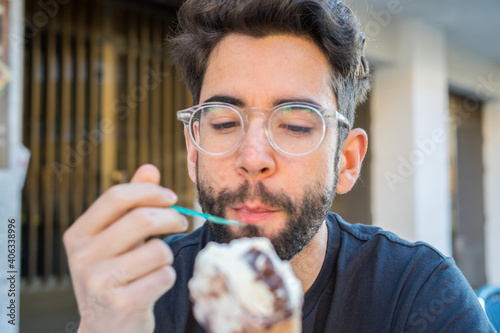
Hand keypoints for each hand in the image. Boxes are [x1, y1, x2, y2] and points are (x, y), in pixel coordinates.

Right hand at [63, 164, 187, 332]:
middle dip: (172, 217)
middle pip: (141, 219)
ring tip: (158, 263)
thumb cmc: (116, 275)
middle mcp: (82, 257)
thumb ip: (132, 204)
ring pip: (158, 250)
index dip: (151, 192)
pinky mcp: (120, 305)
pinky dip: (167, 278)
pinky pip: (164, 276)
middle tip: (182, 222)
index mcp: (78, 234)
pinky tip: (154, 285)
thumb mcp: (116, 238)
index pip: (116, 196)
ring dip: (167, 254)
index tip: (172, 197)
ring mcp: (99, 283)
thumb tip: (149, 169)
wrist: (107, 328)